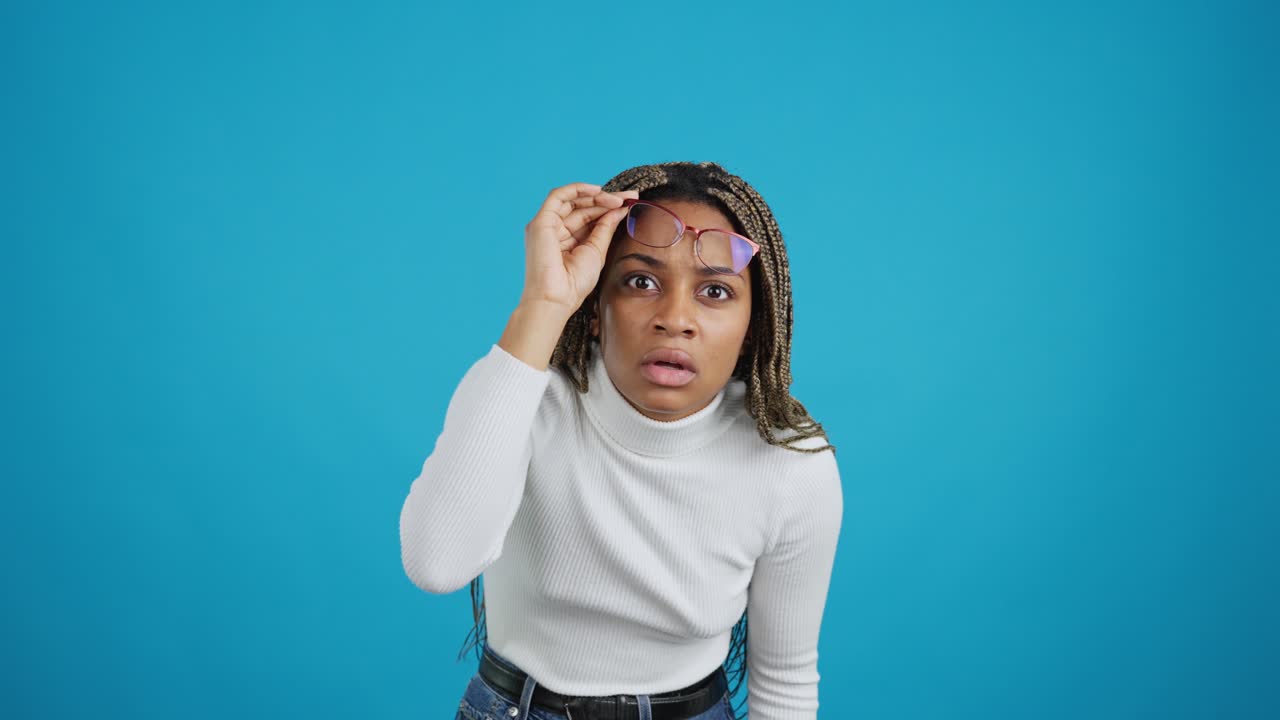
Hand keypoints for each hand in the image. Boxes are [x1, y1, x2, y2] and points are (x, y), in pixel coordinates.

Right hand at [520, 182, 639, 313]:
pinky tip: (598, 190)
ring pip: (573, 200)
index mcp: (568, 240)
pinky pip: (558, 196)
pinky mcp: (541, 222)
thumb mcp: (597, 251)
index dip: (610, 208)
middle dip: (607, 199)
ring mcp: (547, 225)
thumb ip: (606, 228)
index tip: (631, 203)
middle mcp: (556, 230)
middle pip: (583, 206)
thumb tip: (620, 209)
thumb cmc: (574, 283)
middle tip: (630, 196)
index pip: (590, 216)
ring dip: (596, 196)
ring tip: (618, 199)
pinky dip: (577, 189)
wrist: (556, 298)